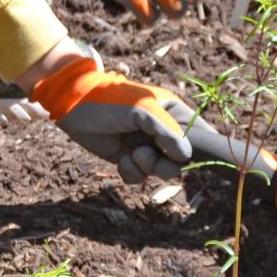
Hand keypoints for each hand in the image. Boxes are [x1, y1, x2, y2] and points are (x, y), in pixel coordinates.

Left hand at [31, 57, 193, 183]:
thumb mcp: (144, 110)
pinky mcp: (128, 158)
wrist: (75, 106)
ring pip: (161, 171)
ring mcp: (146, 146)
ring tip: (132, 153)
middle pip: (182, 160)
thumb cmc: (112, 100)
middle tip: (151, 157)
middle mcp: (163, 131)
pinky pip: (139, 176)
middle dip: (167, 164)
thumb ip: (167, 131)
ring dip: (146, 166)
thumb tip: (186, 156)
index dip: (202, 148)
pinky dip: (131, 171)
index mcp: (174, 113)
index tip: (191, 157)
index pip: (200, 133)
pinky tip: (121, 158)